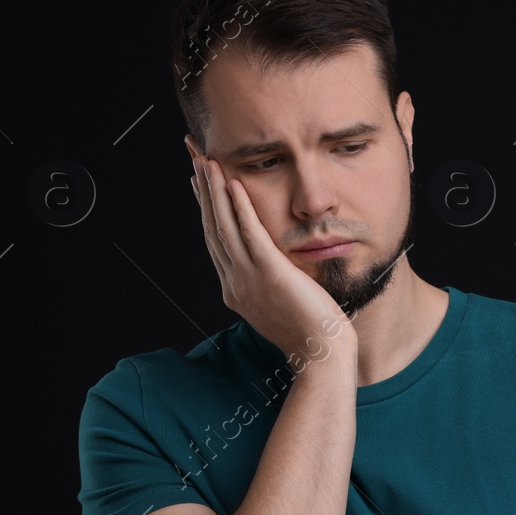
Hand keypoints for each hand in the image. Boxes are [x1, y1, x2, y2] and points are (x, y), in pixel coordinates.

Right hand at [186, 137, 355, 361]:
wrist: (320, 354)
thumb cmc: (309, 332)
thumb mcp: (279, 305)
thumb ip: (268, 285)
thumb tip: (269, 271)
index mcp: (235, 290)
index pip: (214, 241)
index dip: (205, 209)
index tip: (199, 183)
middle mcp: (234, 283)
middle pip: (211, 228)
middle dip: (202, 191)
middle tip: (194, 160)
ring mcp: (248, 278)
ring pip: (223, 226)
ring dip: (214, 190)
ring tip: (207, 162)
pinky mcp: (269, 273)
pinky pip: (250, 233)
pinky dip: (239, 207)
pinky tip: (233, 184)